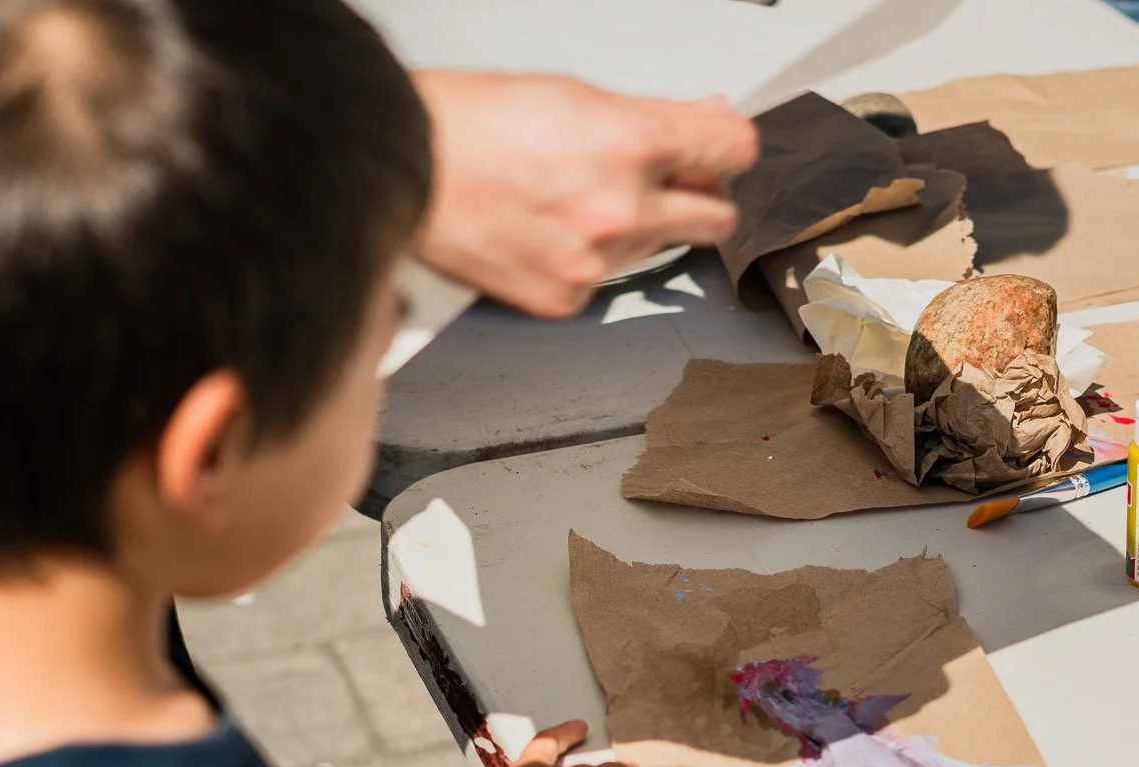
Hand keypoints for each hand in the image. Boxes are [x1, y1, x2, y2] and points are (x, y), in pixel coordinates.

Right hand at [412, 71, 758, 318]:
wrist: (405, 167)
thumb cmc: (474, 124)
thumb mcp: (576, 96)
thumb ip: (657, 114)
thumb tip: (706, 116)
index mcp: (631, 145)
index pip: (733, 150)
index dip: (728, 147)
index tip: (721, 151)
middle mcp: (621, 210)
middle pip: (717, 217)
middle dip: (699, 198)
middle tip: (669, 184)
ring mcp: (595, 262)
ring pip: (656, 249)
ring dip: (635, 228)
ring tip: (574, 197)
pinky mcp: (567, 298)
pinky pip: (606, 281)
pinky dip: (589, 260)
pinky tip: (551, 230)